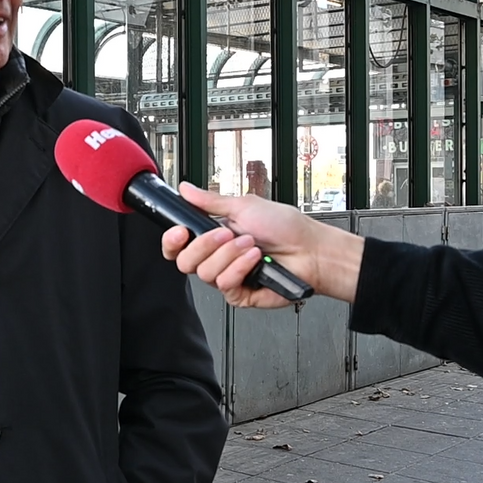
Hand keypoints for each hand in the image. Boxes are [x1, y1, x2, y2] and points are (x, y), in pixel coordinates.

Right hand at [160, 183, 362, 307]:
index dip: (172, 240)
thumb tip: (186, 189)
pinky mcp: (239, 293)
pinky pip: (225, 284)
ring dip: (230, 254)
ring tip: (251, 245)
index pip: (178, 245)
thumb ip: (210, 201)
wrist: (311, 250)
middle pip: (185, 261)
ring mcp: (228, 276)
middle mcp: (218, 257)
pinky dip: (240, 268)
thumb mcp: (245, 206)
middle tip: (227, 233)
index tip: (180, 231)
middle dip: (205, 245)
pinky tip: (256, 260)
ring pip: (205, 273)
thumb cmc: (286, 228)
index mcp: (214, 236)